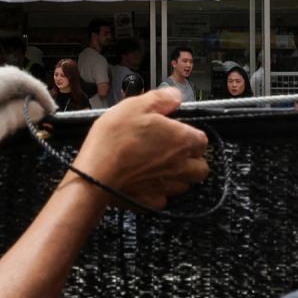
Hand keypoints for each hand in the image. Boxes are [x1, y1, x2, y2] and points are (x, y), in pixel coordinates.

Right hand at [71, 87, 210, 208]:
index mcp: (181, 140)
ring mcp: (166, 186)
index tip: (178, 130)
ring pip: (185, 184)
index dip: (191, 134)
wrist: (94, 173)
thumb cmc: (114, 140)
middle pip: (201, 167)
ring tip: (161, 165)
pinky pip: (163, 198)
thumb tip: (174, 96)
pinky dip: (159, 191)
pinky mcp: (150, 201)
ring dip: (179, 176)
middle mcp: (179, 166)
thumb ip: (161, 99)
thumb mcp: (136, 105)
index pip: (202, 140)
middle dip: (193, 159)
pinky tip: (146, 181)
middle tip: (176, 150)